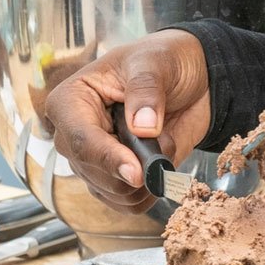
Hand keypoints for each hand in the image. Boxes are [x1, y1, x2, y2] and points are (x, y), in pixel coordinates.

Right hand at [41, 29, 212, 213]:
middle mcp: (76, 135)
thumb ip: (146, 91)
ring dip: (148, 176)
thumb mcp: (155, 63)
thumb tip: (142, 127)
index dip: (108, 159)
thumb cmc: (163, 61)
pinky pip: (129, 204)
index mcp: (71, 101)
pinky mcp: (118, 179)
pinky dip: (152, 191)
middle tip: (162, 136)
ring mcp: (96, 160)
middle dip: (135, 167)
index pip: (79, 140)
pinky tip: (162, 163)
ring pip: (114, 193)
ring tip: (161, 140)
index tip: (136, 172)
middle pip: (94, 173)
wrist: (193, 78)